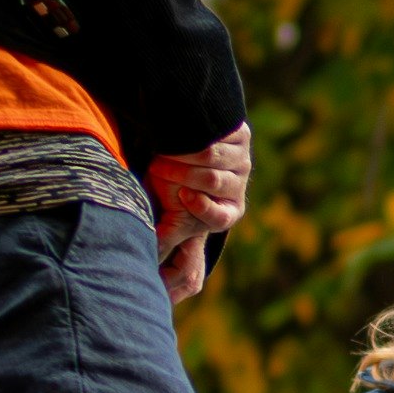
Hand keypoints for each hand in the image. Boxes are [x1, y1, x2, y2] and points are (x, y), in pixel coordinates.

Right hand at [146, 124, 252, 303]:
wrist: (189, 148)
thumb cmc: (177, 188)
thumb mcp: (173, 214)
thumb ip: (166, 234)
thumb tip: (150, 258)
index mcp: (228, 213)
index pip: (221, 217)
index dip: (203, 207)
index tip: (183, 196)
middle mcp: (239, 186)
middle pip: (214, 181)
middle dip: (181, 174)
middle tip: (156, 168)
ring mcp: (243, 160)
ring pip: (214, 157)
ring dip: (184, 154)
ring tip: (163, 152)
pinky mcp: (241, 135)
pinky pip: (218, 134)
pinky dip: (195, 135)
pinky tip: (180, 136)